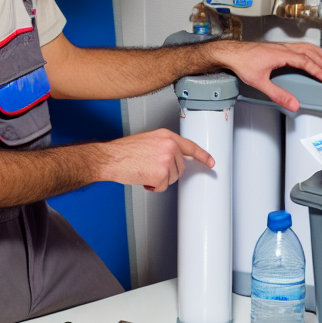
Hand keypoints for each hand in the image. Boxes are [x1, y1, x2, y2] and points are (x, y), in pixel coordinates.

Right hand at [95, 129, 212, 191]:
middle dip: (168, 171)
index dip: (203, 155)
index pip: (190, 146)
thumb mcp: (149, 141)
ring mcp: (166, 160)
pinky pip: (163, 186)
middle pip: (180, 167)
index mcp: (167, 136)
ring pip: (173, 178)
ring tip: (145, 170)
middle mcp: (169, 146)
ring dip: (160, 179)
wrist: (111, 158)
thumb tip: (175, 157)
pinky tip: (143, 177)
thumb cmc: (125, 151)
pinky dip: (153, 186)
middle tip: (151, 168)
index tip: (210, 162)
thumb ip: (165, 146)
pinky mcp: (161, 174)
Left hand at [210, 41, 321, 111]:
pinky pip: (300, 46)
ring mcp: (281, 46)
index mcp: (282, 54)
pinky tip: (312, 56)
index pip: (305, 62)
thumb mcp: (260, 82)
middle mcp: (284, 48)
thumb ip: (278, 94)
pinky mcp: (278, 47)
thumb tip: (293, 104)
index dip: (318, 70)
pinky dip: (311, 51)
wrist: (231, 52)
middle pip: (310, 51)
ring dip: (320, 54)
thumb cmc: (243, 64)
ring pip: (306, 47)